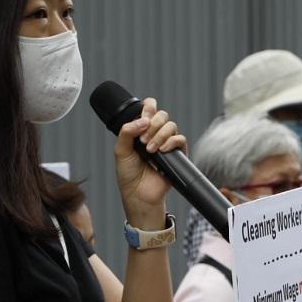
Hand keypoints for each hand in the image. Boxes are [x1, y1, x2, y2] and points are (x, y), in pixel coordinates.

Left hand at [114, 97, 186, 223]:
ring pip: (171, 126)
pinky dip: (171, 142)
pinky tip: (161, 151)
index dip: (148, 108)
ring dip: (159, 135)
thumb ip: (127, 131)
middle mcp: (155, 134)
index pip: (149, 109)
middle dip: (153, 124)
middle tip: (143, 140)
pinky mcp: (177, 155)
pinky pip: (180, 140)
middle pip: (162, 115)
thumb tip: (143, 120)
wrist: (138, 193)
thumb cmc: (129, 175)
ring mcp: (166, 143)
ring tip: (150, 150)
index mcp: (141, 130)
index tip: (143, 117)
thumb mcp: (120, 150)